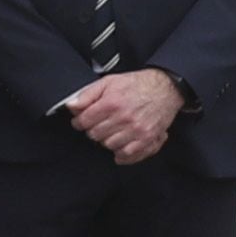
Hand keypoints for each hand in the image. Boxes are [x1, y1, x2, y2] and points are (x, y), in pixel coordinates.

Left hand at [67, 67, 186, 163]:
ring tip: (110, 132)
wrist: (164, 88)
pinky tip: (119, 148)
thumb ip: (86, 95)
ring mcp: (137, 130)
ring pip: (109, 145)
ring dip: (106, 140)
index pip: (84, 122)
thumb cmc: (136, 85)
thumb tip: (71, 106)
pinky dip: (121, 154)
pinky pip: (129, 154)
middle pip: (95, 135)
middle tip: (98, 125)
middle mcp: (124, 118)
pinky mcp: (148, 138)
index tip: (81, 121)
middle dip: (93, 130)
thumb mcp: (107, 82)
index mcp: (112, 103)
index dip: (79, 122)